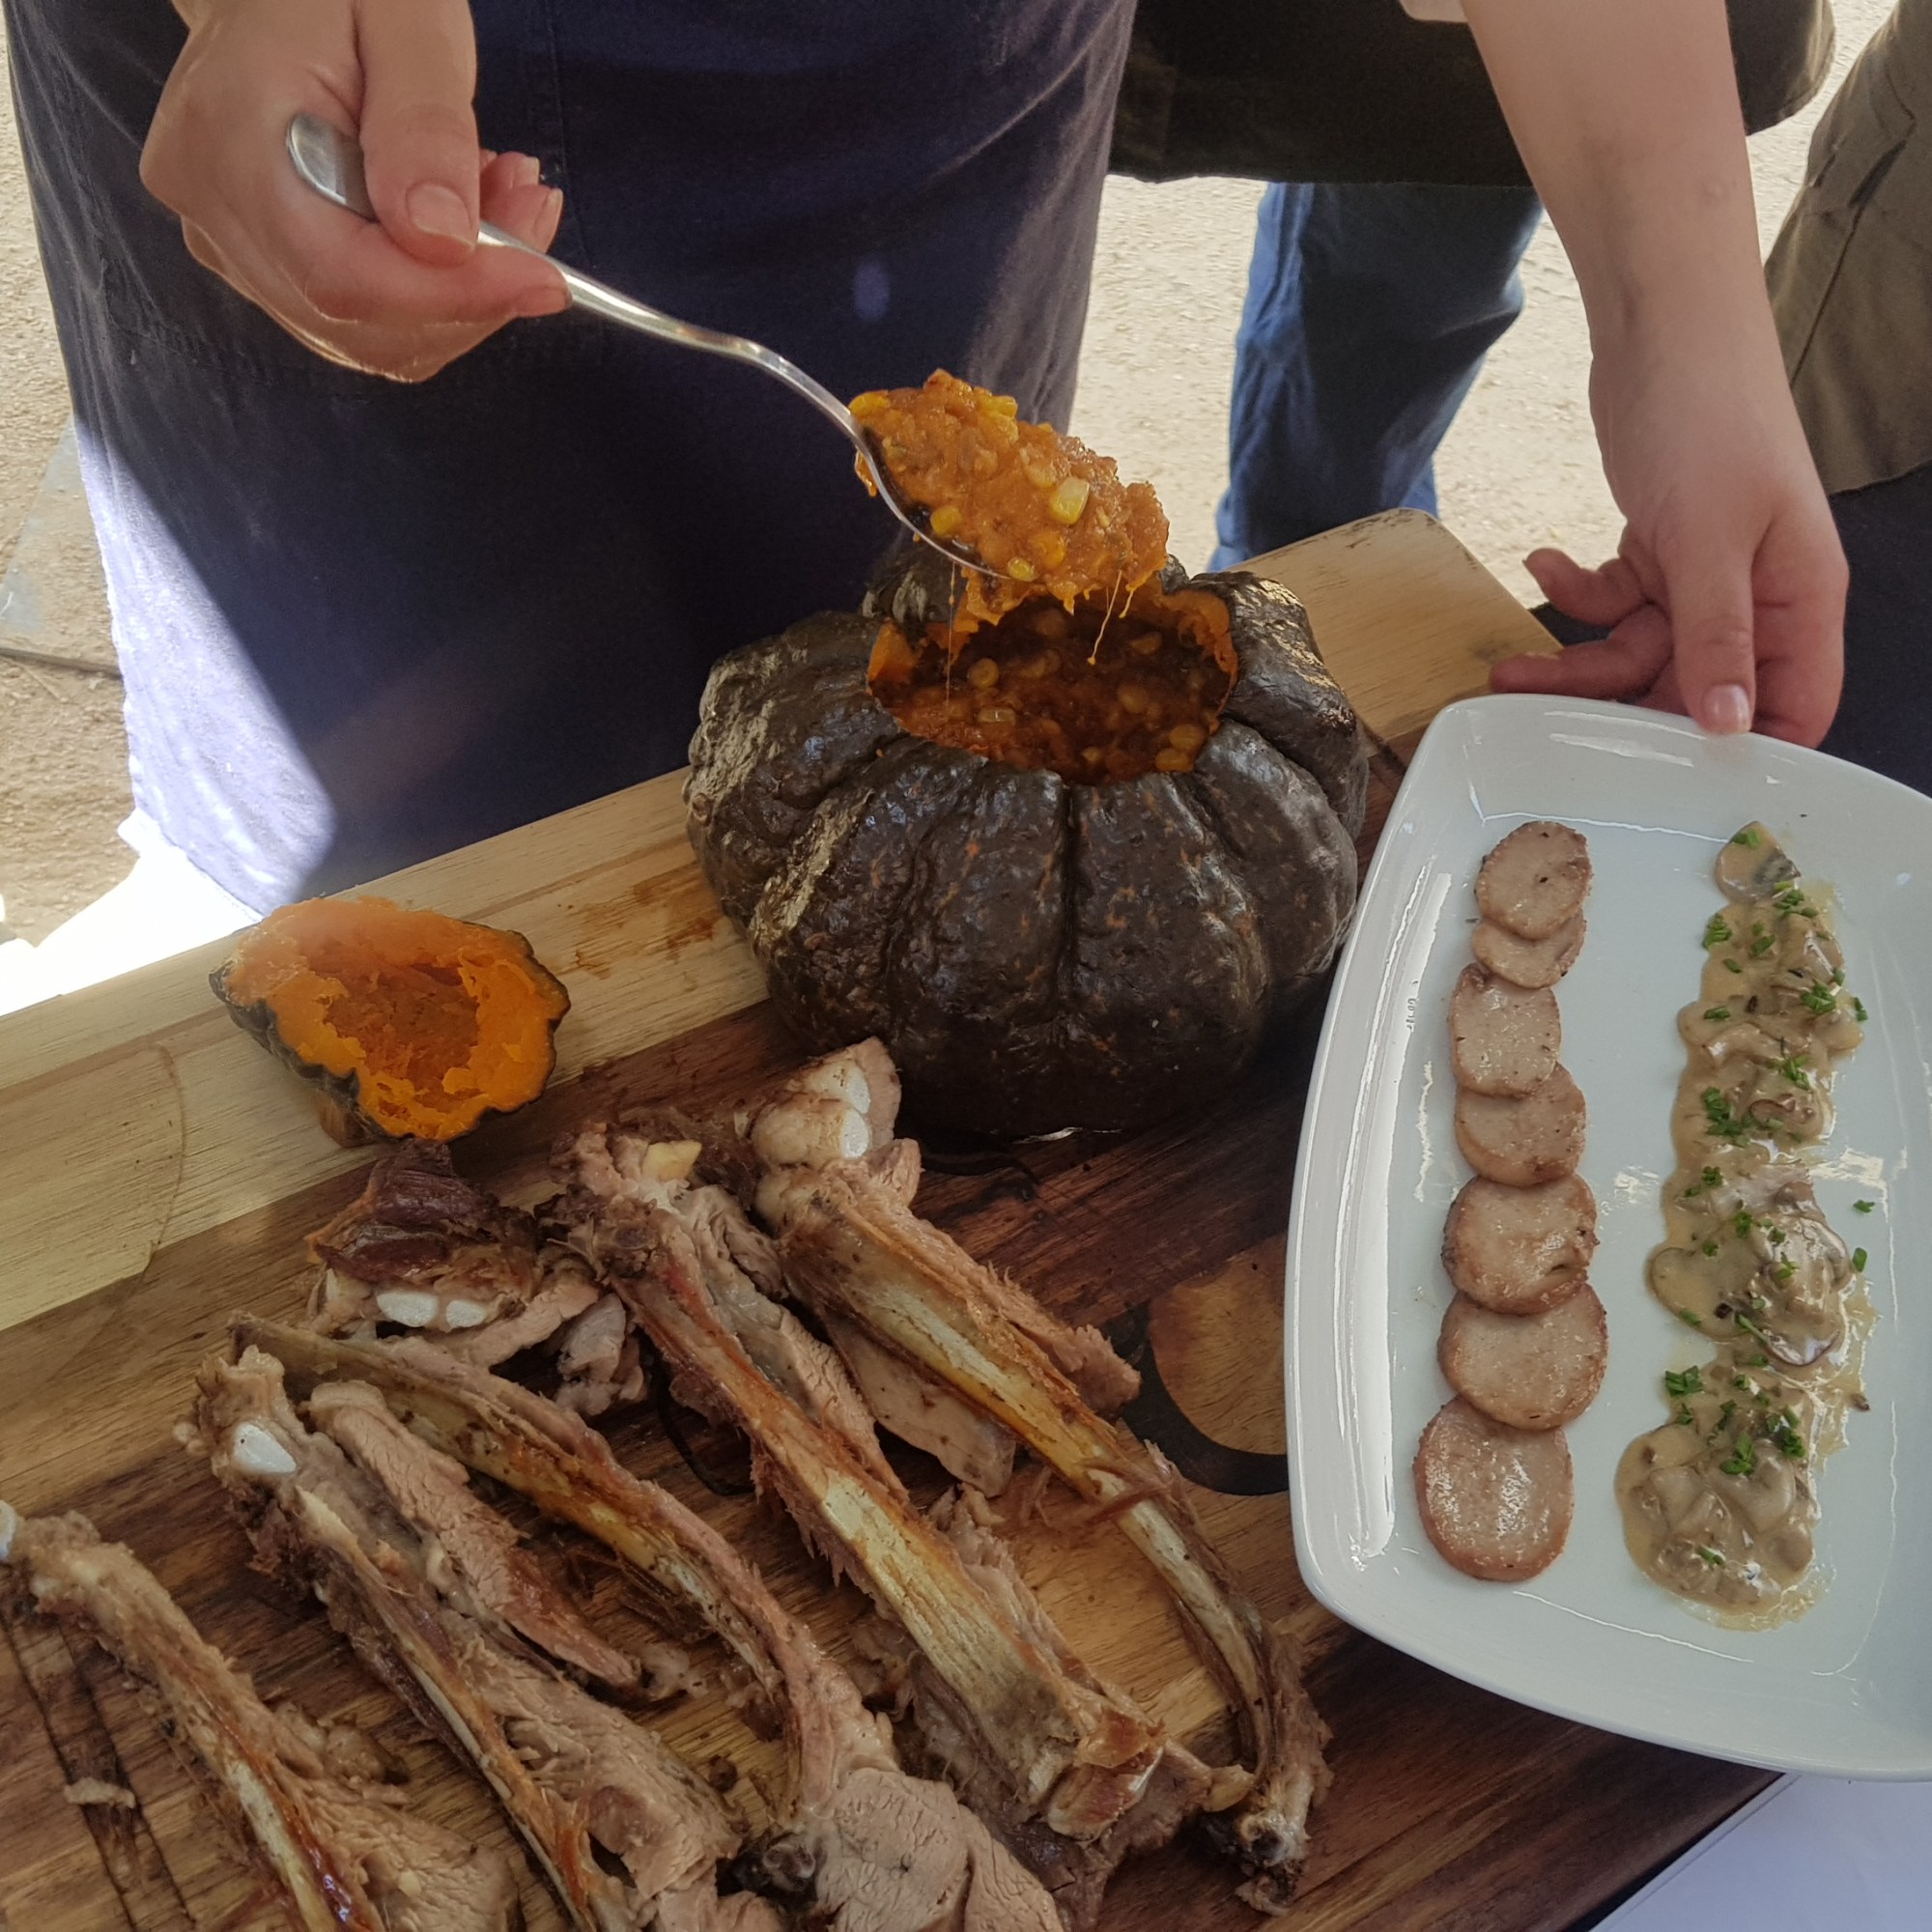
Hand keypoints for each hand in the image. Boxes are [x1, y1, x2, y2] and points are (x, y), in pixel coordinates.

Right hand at [143, 0, 567, 380]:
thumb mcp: (402, 18)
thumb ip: (423, 127)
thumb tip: (443, 241)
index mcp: (230, 136)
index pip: (342, 274)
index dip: (453, 294)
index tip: (544, 277)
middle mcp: (214, 207)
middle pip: (360, 317)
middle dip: (472, 288)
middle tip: (533, 210)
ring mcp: (230, 243)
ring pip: (372, 333)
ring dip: (462, 290)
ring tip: (505, 200)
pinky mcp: (263, 263)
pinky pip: (364, 315)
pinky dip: (435, 288)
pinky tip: (462, 221)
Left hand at [1489, 330, 1846, 745]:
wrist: (1661, 325)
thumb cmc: (1709, 416)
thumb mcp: (1711, 539)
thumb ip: (1715, 637)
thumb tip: (1731, 727)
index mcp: (1799, 600)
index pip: (1794, 708)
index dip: (1746, 754)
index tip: (1675, 787)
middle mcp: (1758, 596)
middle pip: (1698, 693)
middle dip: (1623, 710)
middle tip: (1550, 728)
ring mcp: (1705, 574)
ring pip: (1640, 654)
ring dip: (1574, 660)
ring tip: (1508, 666)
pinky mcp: (1658, 549)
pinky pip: (1614, 603)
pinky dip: (1575, 595)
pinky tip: (1543, 565)